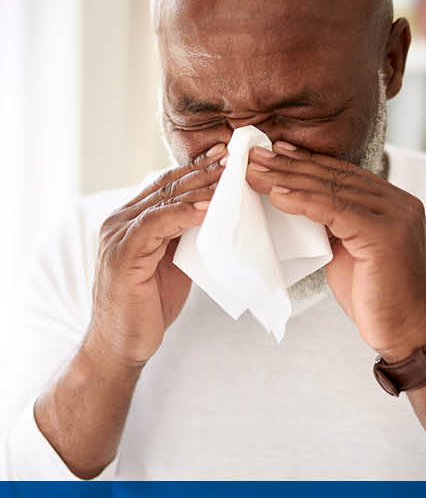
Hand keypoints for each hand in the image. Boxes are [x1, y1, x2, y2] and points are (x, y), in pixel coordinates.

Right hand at [87, 144, 226, 365]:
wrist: (123, 343)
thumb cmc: (150, 304)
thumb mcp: (175, 261)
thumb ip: (186, 236)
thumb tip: (219, 215)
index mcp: (132, 219)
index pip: (168, 184)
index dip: (198, 168)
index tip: (228, 155)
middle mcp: (120, 221)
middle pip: (168, 186)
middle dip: (204, 170)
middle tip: (235, 157)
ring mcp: (118, 236)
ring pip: (164, 201)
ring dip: (200, 187)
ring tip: (230, 177)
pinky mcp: (122, 254)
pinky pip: (156, 224)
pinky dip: (183, 214)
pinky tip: (209, 209)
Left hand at [244, 142, 425, 359]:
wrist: (407, 334)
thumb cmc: (378, 299)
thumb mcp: (353, 253)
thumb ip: (336, 226)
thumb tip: (298, 207)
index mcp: (395, 205)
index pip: (345, 175)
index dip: (307, 162)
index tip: (274, 153)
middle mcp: (400, 204)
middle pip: (337, 176)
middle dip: (291, 165)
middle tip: (253, 155)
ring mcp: (396, 217)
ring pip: (333, 189)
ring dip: (288, 178)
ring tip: (254, 172)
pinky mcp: (385, 234)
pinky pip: (334, 209)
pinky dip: (302, 201)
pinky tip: (276, 195)